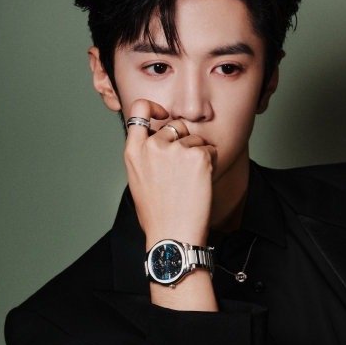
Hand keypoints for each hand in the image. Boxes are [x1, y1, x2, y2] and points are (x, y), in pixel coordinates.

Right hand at [122, 98, 216, 246]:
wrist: (173, 236)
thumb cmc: (157, 217)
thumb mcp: (138, 182)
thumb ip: (145, 157)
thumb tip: (158, 143)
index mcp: (134, 152)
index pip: (140, 111)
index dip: (154, 108)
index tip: (163, 114)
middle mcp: (153, 146)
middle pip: (176, 126)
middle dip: (184, 141)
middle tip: (185, 171)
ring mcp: (176, 149)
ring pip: (195, 139)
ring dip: (199, 155)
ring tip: (191, 183)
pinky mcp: (198, 156)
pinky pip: (210, 150)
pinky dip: (211, 164)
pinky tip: (202, 184)